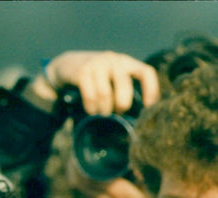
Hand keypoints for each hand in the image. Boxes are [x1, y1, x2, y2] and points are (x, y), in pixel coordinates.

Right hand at [33, 50, 159, 114]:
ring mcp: (96, 64)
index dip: (151, 90)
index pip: (146, 72)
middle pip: (124, 85)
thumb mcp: (111, 77)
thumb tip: (133, 117)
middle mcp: (113, 60)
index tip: (148, 107)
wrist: (66, 65)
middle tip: (117, 113)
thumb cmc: (94, 78)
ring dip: (104, 109)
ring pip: (105, 94)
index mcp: (126, 62)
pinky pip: (90, 96)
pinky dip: (91, 108)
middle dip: (122, 104)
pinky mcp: (82, 72)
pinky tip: (91, 111)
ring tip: (101, 114)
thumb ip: (121, 88)